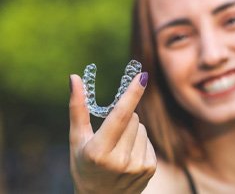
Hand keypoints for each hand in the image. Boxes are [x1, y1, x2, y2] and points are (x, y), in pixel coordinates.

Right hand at [69, 72, 155, 193]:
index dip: (132, 94)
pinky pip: (148, 140)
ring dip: (132, 131)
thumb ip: (77, 108)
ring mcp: (137, 166)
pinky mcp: (150, 169)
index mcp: (98, 151)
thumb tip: (75, 77)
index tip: (143, 76)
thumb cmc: (84, 165)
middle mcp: (120, 160)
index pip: (120, 116)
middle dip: (124, 118)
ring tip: (118, 148)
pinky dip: (139, 143)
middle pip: (133, 118)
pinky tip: (128, 156)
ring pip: (142, 128)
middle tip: (110, 135)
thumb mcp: (76, 140)